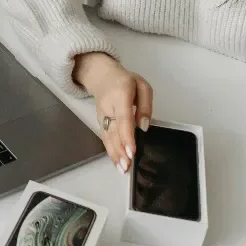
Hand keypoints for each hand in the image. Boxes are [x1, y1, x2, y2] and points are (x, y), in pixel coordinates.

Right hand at [73, 52, 152, 172]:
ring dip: (115, 154)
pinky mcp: (100, 122)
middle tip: (127, 166)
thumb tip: (144, 126)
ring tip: (122, 169)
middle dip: (120, 150)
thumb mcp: (142, 86)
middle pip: (114, 131)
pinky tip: (116, 162)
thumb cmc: (125, 81)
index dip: (127, 136)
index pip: (124, 119)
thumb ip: (145, 105)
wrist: (102, 76)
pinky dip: (110, 151)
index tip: (132, 151)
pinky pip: (105, 138)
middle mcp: (108, 107)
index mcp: (120, 95)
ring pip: (108, 137)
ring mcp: (102, 116)